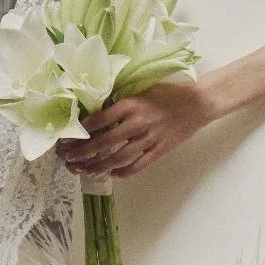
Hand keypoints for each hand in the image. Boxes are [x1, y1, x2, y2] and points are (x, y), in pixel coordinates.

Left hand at [57, 80, 210, 179]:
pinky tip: (111, 174)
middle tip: (68, 159)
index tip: (67, 138)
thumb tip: (96, 111)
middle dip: (82, 153)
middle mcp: (137, 123)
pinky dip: (122, 172)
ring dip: (98, 167)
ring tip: (84, 170)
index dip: (79, 132)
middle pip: (103, 143)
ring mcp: (148, 139)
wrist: (197, 103)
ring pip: (117, 159)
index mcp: (130, 105)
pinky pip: (137, 166)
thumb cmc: (168, 93)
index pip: (97, 121)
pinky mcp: (159, 151)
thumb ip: (121, 101)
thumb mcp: (141, 90)